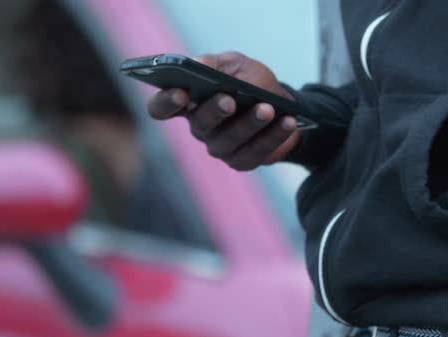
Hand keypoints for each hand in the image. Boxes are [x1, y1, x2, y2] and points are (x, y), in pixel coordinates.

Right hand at [147, 52, 299, 170]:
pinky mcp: (241, 161)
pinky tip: (287, 122)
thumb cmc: (252, 82)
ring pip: (230, 140)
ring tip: (267, 108)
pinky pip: (255, 152)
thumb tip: (198, 64)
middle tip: (229, 100)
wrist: (282, 105)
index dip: (166, 103)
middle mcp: (200, 127)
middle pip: (200, 124)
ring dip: (250, 123)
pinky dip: (273, 136)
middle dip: (215, 111)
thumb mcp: (235, 64)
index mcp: (189, 102)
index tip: (180, 93)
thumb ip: (215, 63)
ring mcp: (220, 148)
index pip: (161, 108)